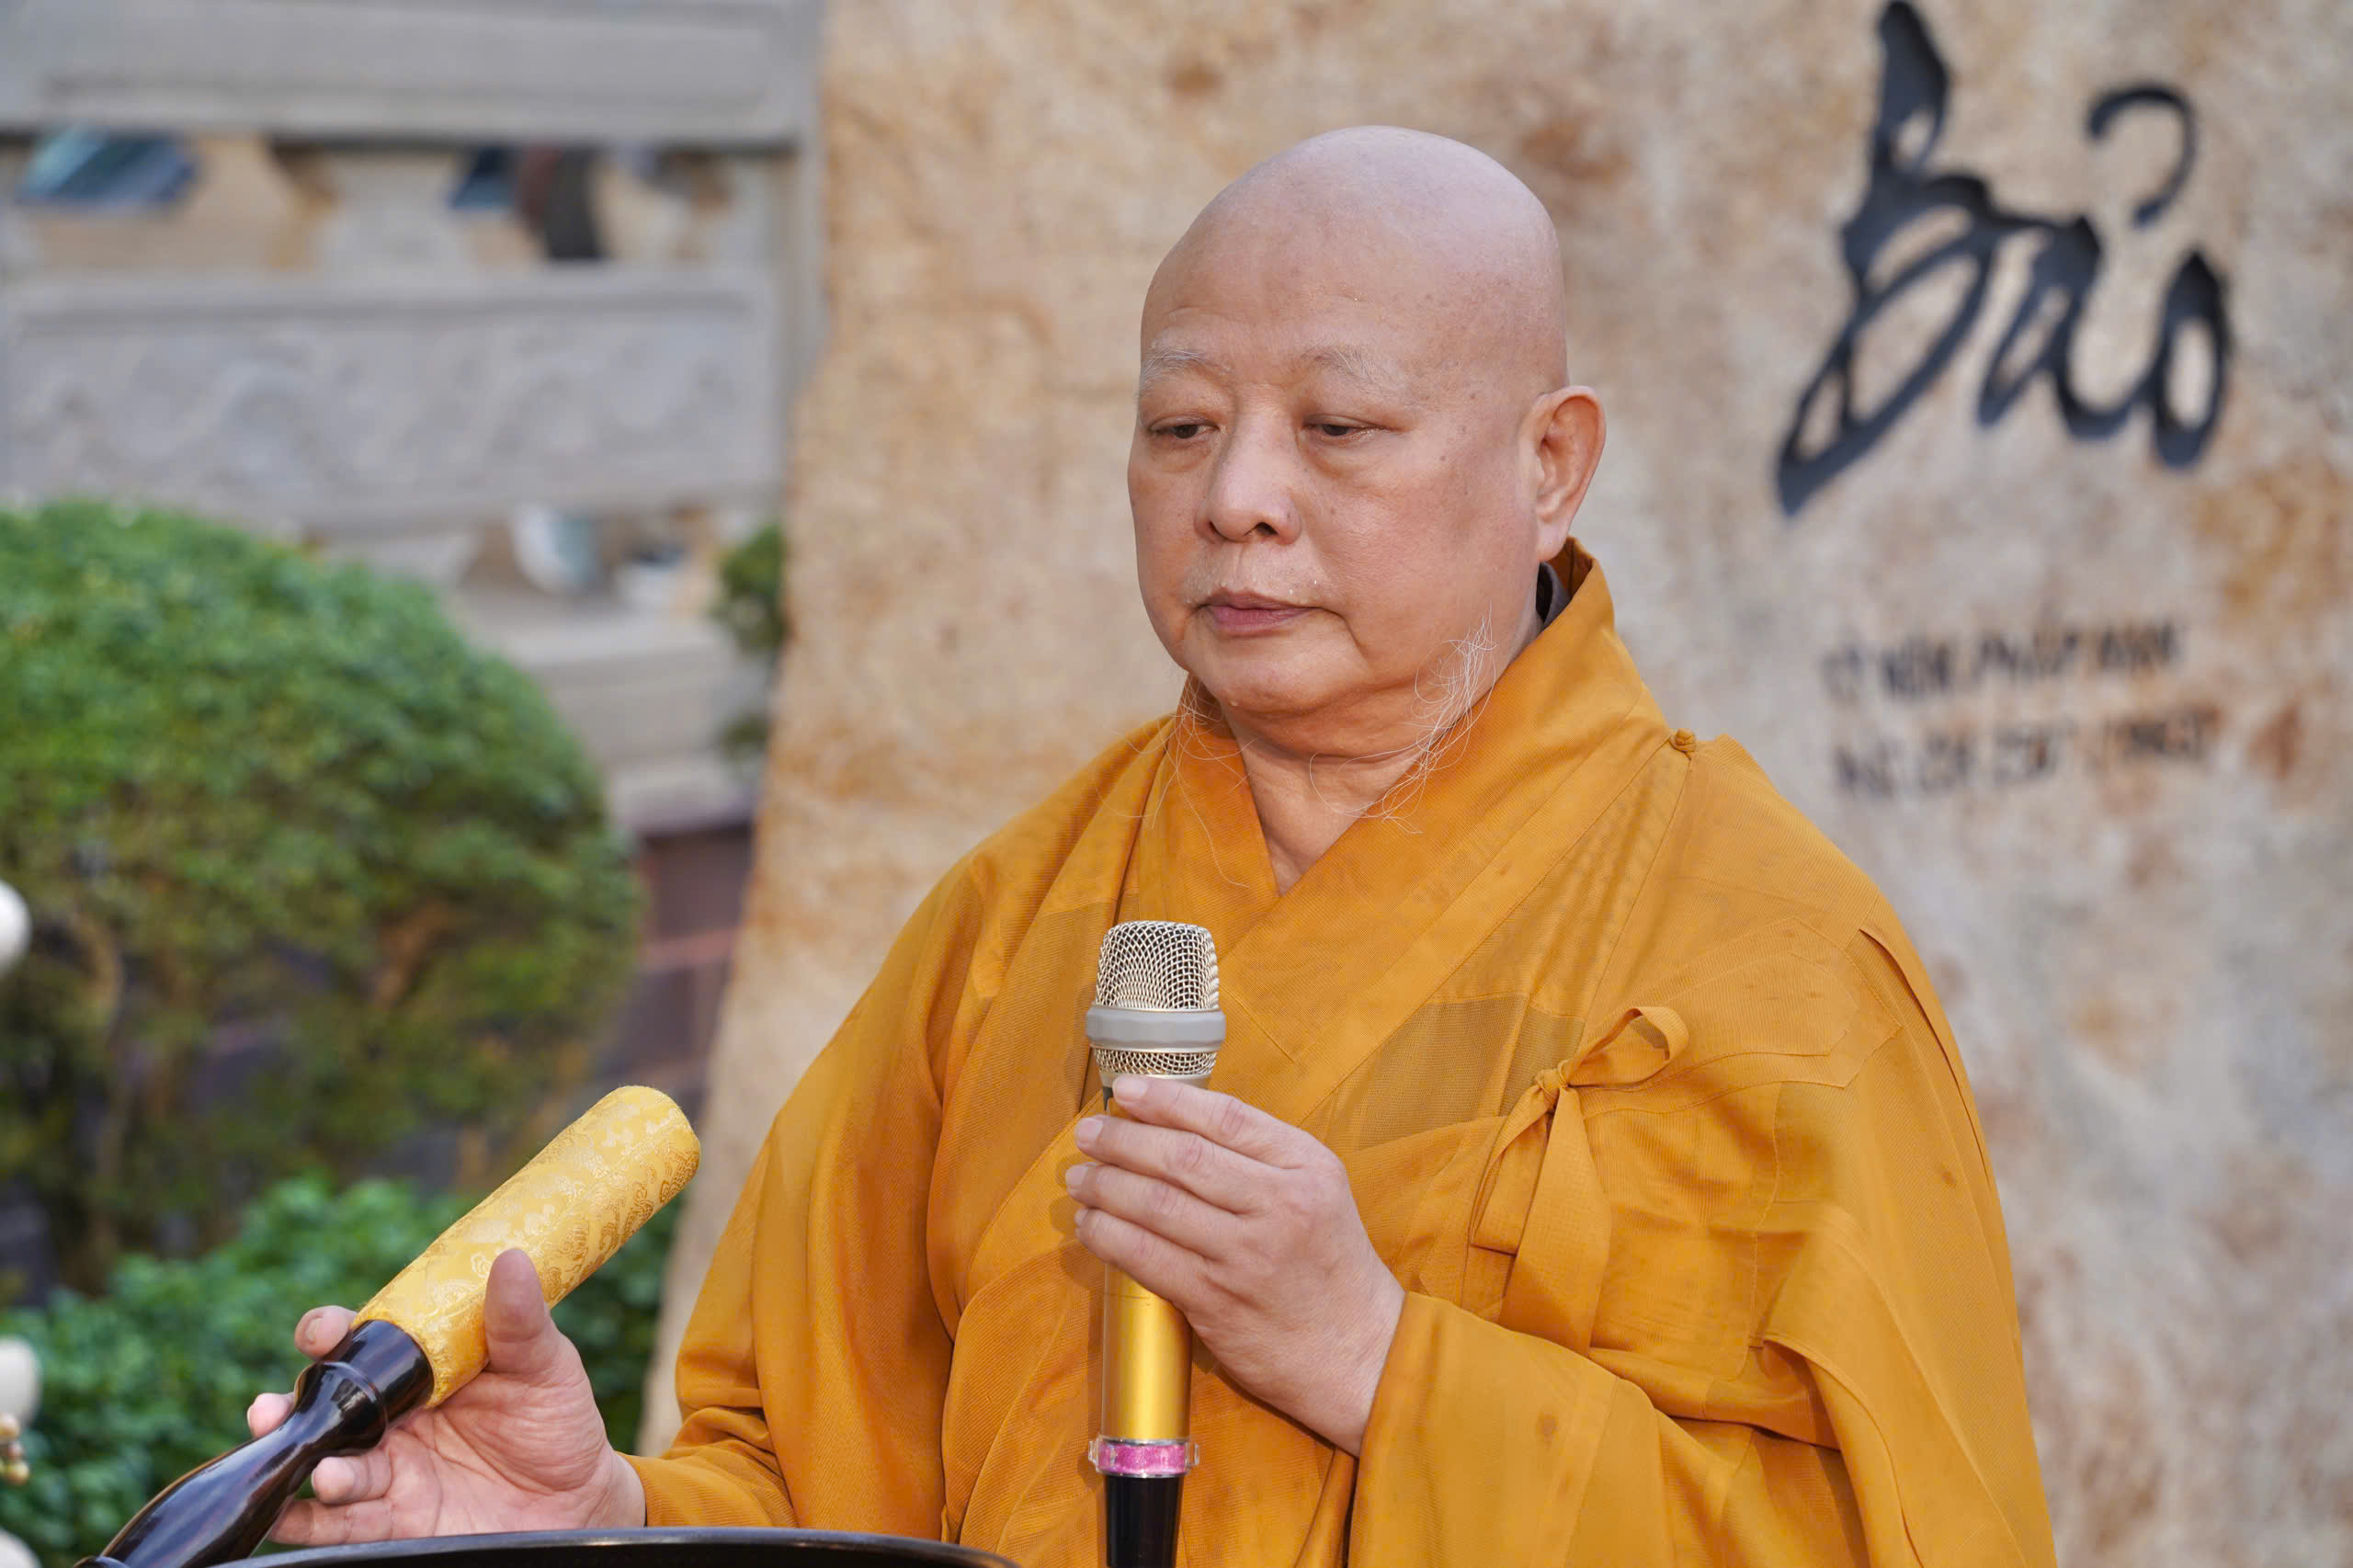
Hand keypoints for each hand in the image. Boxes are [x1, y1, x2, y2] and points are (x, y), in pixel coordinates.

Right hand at [246, 1250, 643, 1544]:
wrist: (576, 1500)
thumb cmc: (556, 1421)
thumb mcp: (545, 1366)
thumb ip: (521, 1322)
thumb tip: (511, 1259)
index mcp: (419, 1370)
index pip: (361, 1344)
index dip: (330, 1333)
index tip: (324, 1332)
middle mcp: (392, 1419)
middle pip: (325, 1407)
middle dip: (288, 1408)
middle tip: (271, 1410)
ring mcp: (390, 1471)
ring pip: (327, 1466)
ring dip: (308, 1467)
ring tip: (325, 1473)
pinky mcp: (395, 1521)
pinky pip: (341, 1524)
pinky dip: (309, 1523)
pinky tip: (290, 1518)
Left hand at [1065, 1075, 1404, 1454]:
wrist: (1358, 1353)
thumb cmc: (1329, 1266)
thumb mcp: (1319, 1191)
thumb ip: (1262, 1157)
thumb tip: (1175, 1124)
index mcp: (1305, 1166)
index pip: (1225, 1117)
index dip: (1166, 1100)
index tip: (1125, 1090)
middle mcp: (1278, 1205)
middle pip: (1182, 1157)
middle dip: (1123, 1140)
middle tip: (1088, 1134)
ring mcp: (1245, 1255)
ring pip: (1156, 1205)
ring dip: (1106, 1187)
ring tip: (1080, 1179)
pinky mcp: (1216, 1301)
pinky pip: (1146, 1258)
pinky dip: (1109, 1236)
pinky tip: (1090, 1226)